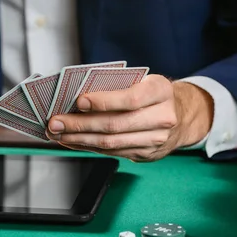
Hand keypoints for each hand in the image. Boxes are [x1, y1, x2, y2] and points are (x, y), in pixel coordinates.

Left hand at [46, 75, 213, 161]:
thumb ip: (116, 87)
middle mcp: (163, 117)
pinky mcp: (146, 154)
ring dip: (79, 139)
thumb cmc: (151, 94)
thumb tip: (76, 98)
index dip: (103, 101)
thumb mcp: (142, 81)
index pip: (130, 99)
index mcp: (161, 91)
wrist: (181, 115)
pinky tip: (72, 141)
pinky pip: (112, 152)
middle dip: (80, 125)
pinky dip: (88, 146)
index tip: (79, 101)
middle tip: (56, 122)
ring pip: (111, 143)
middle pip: (115, 125)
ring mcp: (156, 140)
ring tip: (58, 133)